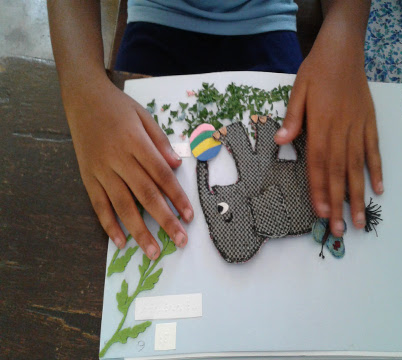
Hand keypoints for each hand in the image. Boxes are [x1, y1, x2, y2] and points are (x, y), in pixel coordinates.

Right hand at [64, 78, 193, 258]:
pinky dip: (108, 224)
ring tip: (153, 251)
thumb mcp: (144, 116)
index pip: (161, 175)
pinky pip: (98, 204)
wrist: (82, 98)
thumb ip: (160, 142)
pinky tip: (120, 241)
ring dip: (139, 230)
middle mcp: (118, 158)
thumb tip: (176, 165)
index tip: (189, 216)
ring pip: (122, 205)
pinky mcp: (87, 176)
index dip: (177, 197)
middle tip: (180, 241)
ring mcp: (101, 169)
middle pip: (145, 194)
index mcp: (136, 142)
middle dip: (164, 220)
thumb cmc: (118, 107)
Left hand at [275, 31, 382, 236]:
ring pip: (358, 167)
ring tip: (360, 219)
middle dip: (338, 203)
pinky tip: (379, 189)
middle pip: (339, 172)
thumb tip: (280, 141)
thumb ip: (292, 118)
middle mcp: (341, 131)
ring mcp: (358, 129)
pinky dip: (377, 169)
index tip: (321, 213)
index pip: (319, 163)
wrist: (343, 51)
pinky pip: (373, 150)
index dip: (320, 189)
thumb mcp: (297, 90)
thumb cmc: (316, 71)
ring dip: (358, 195)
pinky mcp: (369, 123)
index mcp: (320, 125)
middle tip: (339, 230)